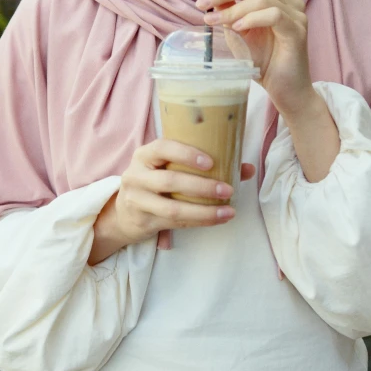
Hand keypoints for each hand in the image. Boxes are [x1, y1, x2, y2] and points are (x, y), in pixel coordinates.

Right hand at [88, 140, 255, 263]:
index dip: (186, 154)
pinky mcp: (144, 221)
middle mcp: (136, 175)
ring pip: (172, 208)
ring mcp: (137, 200)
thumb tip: (247, 168)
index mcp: (145, 155)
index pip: (162, 148)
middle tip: (228, 189)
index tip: (210, 162)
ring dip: (204, 211)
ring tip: (228, 210)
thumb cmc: (155, 182)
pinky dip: (200, 221)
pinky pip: (175, 223)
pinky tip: (218, 218)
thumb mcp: (169, 167)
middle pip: (170, 181)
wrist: (123, 213)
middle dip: (202, 186)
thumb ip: (203, 164)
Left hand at [196, 0, 313, 119]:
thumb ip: (229, 13)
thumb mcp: (239, 33)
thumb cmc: (264, 63)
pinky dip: (251, 19)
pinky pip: (274, 15)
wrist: (286, 91)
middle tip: (201, 3)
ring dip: (233, 9)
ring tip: (215, 21)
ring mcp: (296, 15)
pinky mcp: (298, 31)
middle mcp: (289, 1)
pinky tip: (237, 29)